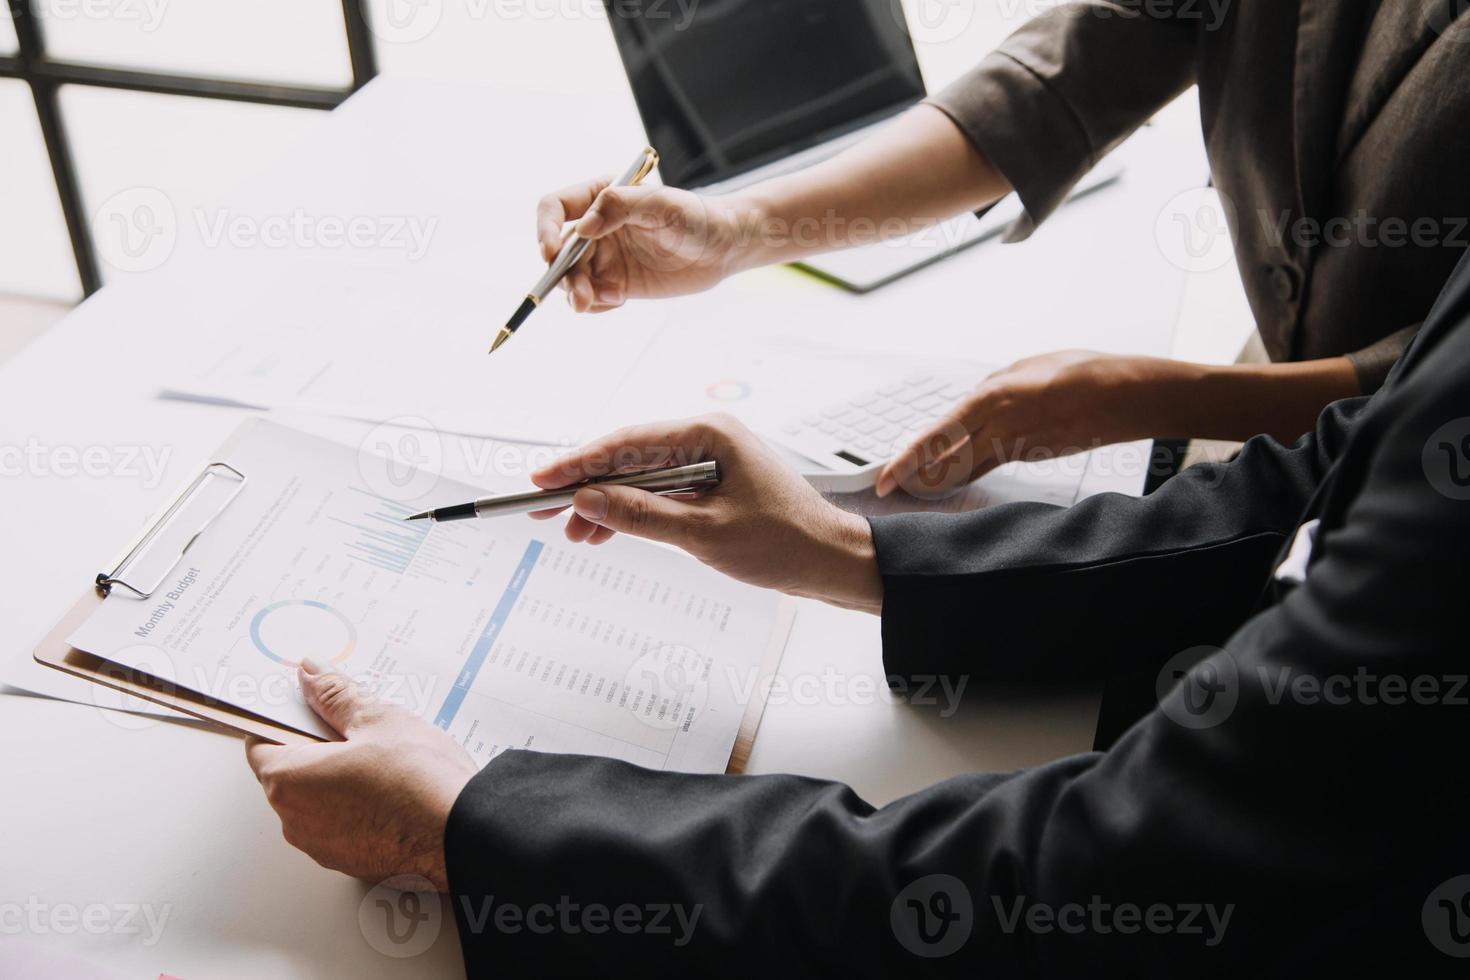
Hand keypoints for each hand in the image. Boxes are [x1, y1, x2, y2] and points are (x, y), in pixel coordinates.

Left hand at [245, 659, 477, 891]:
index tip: (307, 704)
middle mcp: (296, 821)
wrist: (466, 836)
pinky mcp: (351, 862)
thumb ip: (336, 696)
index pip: (260, 742)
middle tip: (357, 726)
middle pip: (289, 772)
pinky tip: (392, 788)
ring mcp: (322, 847)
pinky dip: (356, 806)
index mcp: (289, 780)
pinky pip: (341, 825)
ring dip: (337, 778)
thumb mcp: (378, 720)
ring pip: (317, 800)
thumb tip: (313, 675)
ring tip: (384, 759)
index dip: (283, 718)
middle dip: (316, 747)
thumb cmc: (420, 781)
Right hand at [529, 414, 883, 612]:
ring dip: (605, 503)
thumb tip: (588, 501)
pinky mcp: (712, 485)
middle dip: (584, 484)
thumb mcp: (704, 534)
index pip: (627, 442)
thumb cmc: (785, 543)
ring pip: (640, 477)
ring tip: (569, 531)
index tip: (542, 480)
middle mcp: (707, 439)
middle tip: (539, 507)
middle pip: (628, 456)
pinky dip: (631, 512)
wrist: (833, 562)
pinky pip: (659, 492)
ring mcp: (710, 461)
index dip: (579, 462)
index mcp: (709, 433)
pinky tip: (603, 531)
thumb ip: (641, 516)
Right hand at [536, 178, 752, 312]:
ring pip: (572, 279)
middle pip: (559, 252)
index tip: (551, 252)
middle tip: (581, 297)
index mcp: (600, 197)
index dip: (545, 229)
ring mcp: (605, 257)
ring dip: (578, 294)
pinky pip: (592, 298)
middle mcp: (596, 228)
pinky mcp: (617, 283)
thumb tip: (582, 228)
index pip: (555, 208)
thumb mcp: (662, 204)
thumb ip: (620, 207)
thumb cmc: (696, 216)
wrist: (724, 247)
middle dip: (563, 275)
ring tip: (604, 301)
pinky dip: (596, 304)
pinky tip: (619, 300)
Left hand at [876, 351, 1166, 497]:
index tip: (884, 477)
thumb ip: (993, 387)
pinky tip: (956, 470)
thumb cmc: (1079, 372)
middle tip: (890, 487)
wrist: (1126, 397)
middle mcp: (1000, 429)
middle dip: (915, 477)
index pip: (936, 437)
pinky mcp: (1033, 456)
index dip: (907, 460)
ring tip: (916, 480)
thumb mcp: (1024, 366)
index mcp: (991, 400)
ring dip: (940, 475)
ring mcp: (1018, 447)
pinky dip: (971, 468)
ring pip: (967, 468)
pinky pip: (992, 464)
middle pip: (945, 464)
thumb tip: (973, 406)